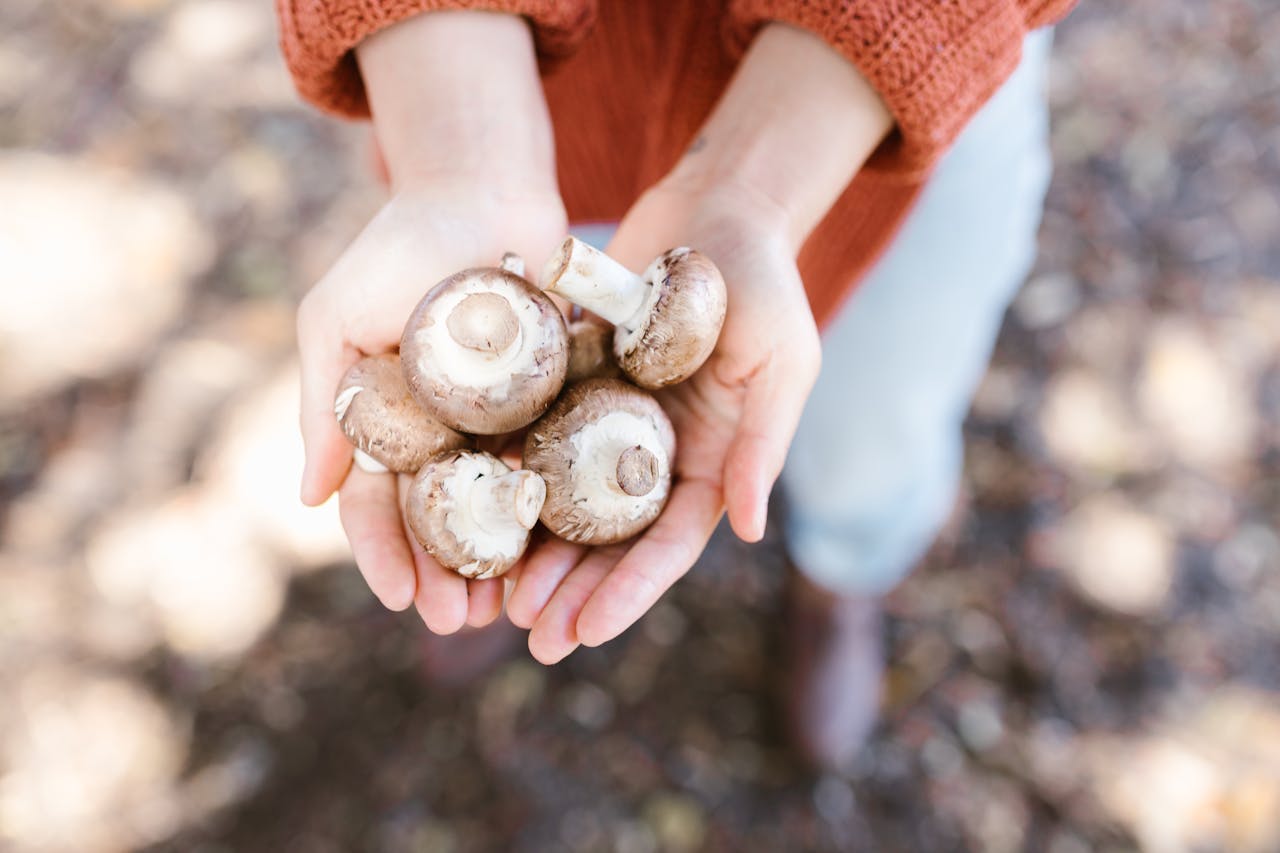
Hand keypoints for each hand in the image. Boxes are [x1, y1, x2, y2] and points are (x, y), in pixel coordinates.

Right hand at [298, 183, 566, 630]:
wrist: (482, 187)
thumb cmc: (397, 248)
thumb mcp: (336, 321)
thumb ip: (323, 406)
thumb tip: (307, 500)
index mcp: (387, 421)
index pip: (379, 504)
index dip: (385, 554)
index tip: (403, 599)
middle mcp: (442, 430)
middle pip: (442, 520)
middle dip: (448, 574)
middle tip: (462, 622)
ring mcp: (499, 419)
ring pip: (498, 506)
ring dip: (500, 560)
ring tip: (510, 608)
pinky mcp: (552, 397)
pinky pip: (553, 462)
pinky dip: (553, 508)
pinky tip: (562, 551)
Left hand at [505, 21, 891, 662]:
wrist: (717, 207)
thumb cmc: (763, 282)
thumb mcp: (780, 360)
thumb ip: (762, 444)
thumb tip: (748, 531)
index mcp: (714, 460)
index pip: (669, 543)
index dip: (628, 592)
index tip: (585, 632)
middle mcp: (660, 453)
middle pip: (611, 540)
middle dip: (573, 592)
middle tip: (530, 637)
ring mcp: (615, 422)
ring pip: (568, 503)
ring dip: (536, 553)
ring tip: (494, 600)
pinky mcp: (577, 386)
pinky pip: (539, 441)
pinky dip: (510, 479)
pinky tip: (469, 511)